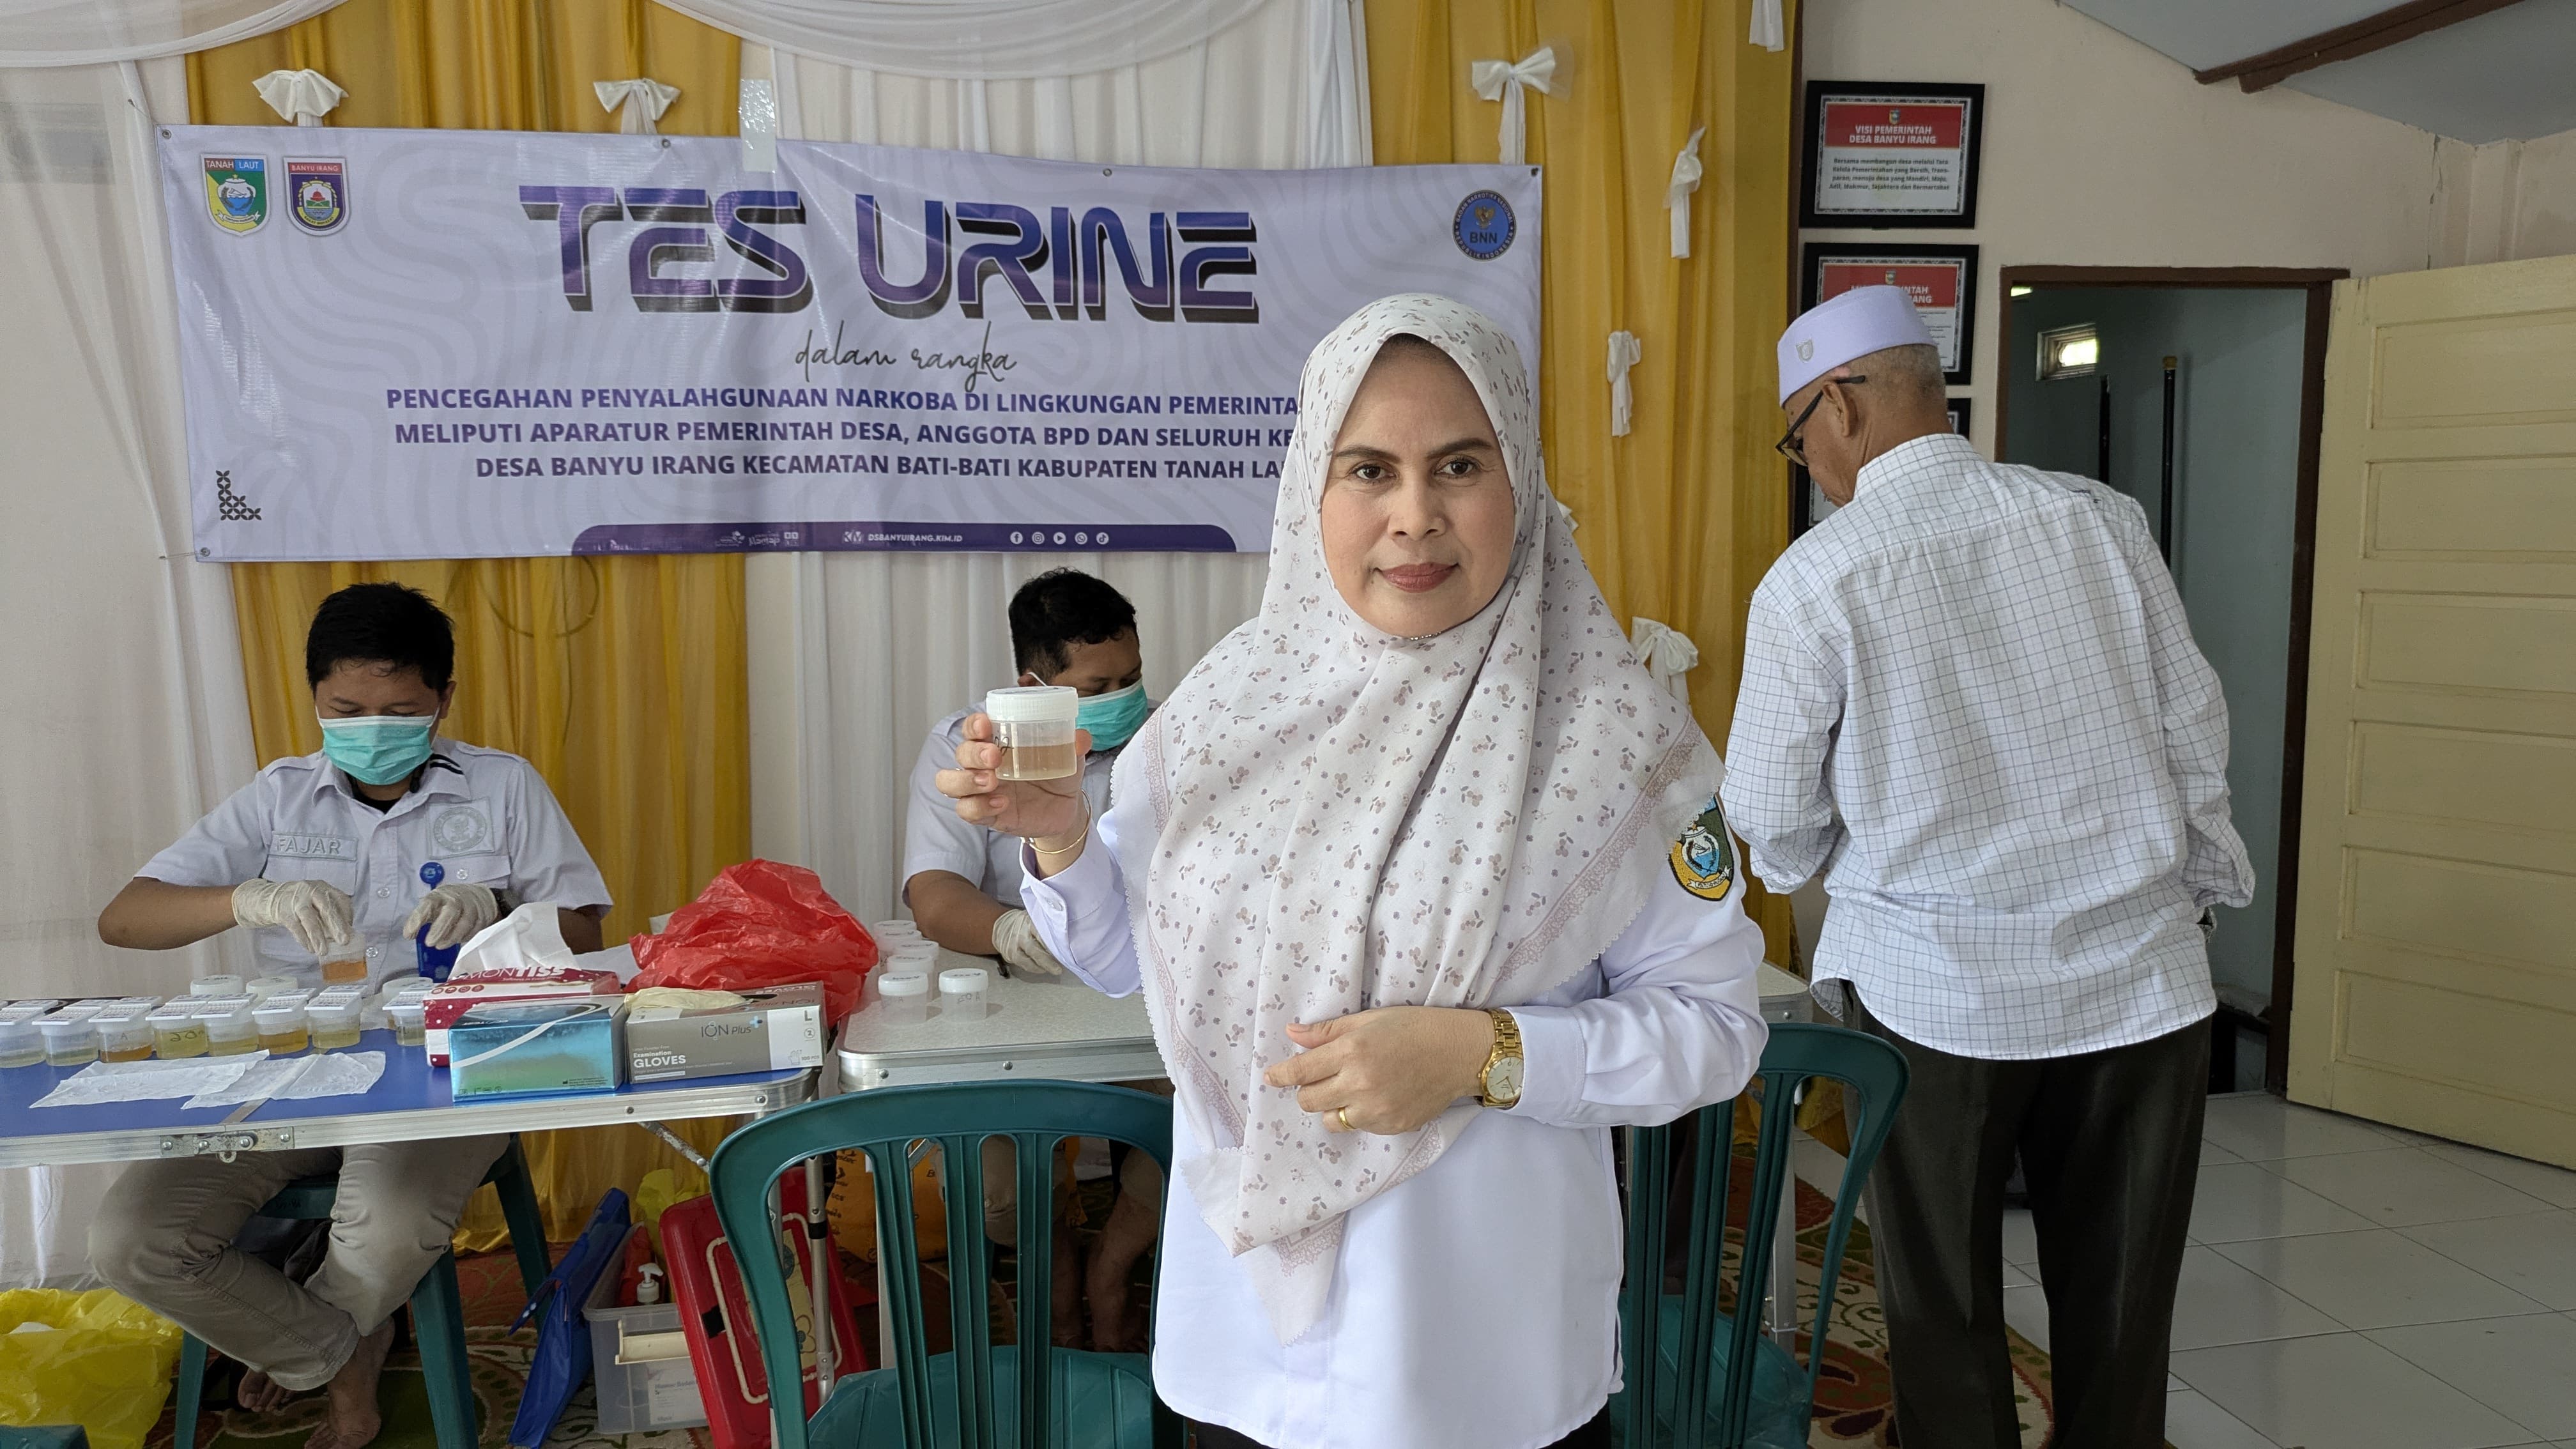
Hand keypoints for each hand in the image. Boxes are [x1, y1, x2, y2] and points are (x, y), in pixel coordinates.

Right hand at [231, 878, 355, 955]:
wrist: (266, 898)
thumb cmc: (297, 902)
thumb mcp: (315, 902)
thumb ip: (328, 913)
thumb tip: (344, 933)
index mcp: (322, 887)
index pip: (341, 899)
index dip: (347, 915)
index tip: (350, 929)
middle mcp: (310, 890)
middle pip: (327, 908)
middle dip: (337, 926)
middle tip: (344, 941)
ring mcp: (295, 900)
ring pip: (310, 919)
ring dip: (318, 937)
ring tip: (324, 951)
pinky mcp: (283, 912)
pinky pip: (295, 928)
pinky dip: (304, 940)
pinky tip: (310, 949)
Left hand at [402, 881, 500, 949]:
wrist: (480, 897)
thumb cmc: (450, 904)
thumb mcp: (434, 905)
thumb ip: (423, 917)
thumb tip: (410, 934)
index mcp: (439, 895)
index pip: (428, 903)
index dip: (418, 918)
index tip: (409, 934)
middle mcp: (456, 899)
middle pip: (451, 911)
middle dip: (439, 929)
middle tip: (429, 943)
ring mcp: (472, 908)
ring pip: (464, 923)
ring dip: (451, 937)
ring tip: (440, 945)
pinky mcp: (482, 918)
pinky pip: (474, 930)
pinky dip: (464, 938)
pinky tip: (456, 941)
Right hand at [932, 713, 1091, 844]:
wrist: (1066, 809)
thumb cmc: (1058, 774)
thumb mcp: (1070, 756)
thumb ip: (1074, 744)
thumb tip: (1081, 737)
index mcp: (998, 742)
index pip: (973, 728)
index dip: (973, 724)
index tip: (986, 724)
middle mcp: (983, 764)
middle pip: (960, 753)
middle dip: (972, 753)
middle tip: (994, 757)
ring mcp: (981, 790)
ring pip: (949, 782)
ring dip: (965, 780)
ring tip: (992, 781)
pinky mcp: (985, 814)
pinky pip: (966, 810)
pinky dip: (979, 807)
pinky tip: (1002, 804)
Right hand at [989, 907, 1066, 978]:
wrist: (1001, 927)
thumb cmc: (1023, 923)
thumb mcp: (1034, 918)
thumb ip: (1046, 925)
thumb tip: (1066, 937)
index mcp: (1029, 922)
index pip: (1042, 932)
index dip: (1053, 942)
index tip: (1064, 950)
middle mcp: (1020, 934)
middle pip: (1035, 949)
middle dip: (1048, 961)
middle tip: (1059, 969)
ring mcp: (1014, 945)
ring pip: (1029, 959)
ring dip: (1043, 966)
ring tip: (1055, 970)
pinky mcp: (1011, 955)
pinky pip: (1025, 965)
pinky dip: (1035, 968)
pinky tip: (1043, 969)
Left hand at [1263, 1006, 1496, 1135]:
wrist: (1459, 1053)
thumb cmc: (1414, 1028)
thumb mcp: (1369, 1019)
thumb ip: (1327, 1032)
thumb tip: (1292, 1034)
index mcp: (1351, 1052)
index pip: (1300, 1072)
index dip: (1281, 1076)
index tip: (1271, 1077)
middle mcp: (1359, 1084)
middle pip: (1309, 1101)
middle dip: (1308, 1090)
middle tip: (1322, 1077)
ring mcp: (1375, 1111)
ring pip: (1330, 1120)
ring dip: (1332, 1105)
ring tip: (1351, 1088)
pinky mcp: (1390, 1127)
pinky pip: (1358, 1127)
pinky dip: (1358, 1115)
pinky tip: (1376, 1096)